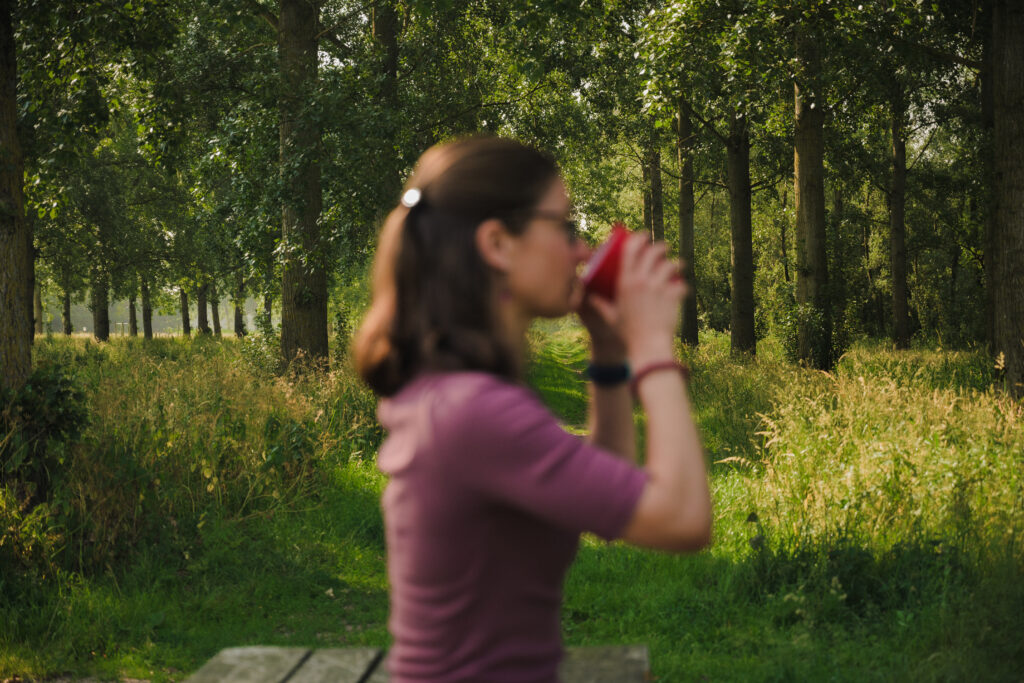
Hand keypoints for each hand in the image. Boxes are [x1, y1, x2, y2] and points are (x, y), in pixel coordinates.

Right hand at [585, 234, 685, 365]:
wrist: (648, 345)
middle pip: (653, 252)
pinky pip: (681, 284)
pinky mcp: (672, 296)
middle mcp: (642, 280)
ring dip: (675, 263)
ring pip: (670, 265)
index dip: (638, 238)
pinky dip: (683, 286)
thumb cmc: (628, 333)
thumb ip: (600, 305)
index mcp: (625, 282)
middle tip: (663, 248)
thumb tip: (589, 298)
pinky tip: (683, 288)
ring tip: (678, 264)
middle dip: (660, 247)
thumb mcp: (611, 317)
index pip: (630, 250)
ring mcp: (658, 287)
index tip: (644, 235)